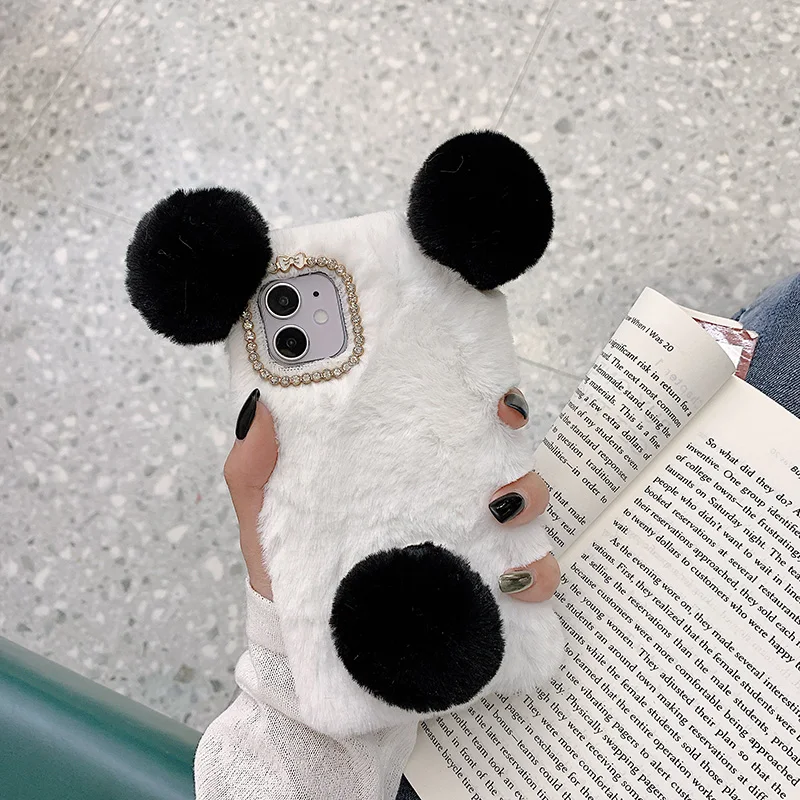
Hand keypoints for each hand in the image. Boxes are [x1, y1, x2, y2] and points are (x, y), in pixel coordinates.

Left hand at [224, 387, 559, 602]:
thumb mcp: (263, 521)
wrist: (298, 658)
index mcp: (396, 478)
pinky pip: (523, 580)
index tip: (498, 409)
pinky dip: (536, 575)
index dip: (484, 411)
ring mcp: (461, 550)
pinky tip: (516, 579)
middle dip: (517, 464)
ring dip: (531, 509)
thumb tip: (260, 408)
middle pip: (500, 469)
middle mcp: (437, 506)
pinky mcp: (474, 598)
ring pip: (522, 517)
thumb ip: (255, 471)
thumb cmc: (282, 582)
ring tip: (504, 517)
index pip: (451, 431)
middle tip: (499, 479)